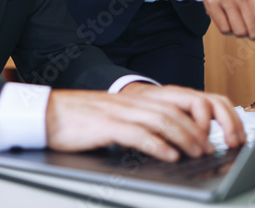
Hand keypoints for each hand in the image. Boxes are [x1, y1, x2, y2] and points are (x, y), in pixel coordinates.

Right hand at [45, 84, 244, 161]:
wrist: (45, 114)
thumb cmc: (76, 121)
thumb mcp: (111, 119)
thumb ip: (134, 125)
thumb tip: (160, 142)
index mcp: (132, 100)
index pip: (173, 102)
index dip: (194, 117)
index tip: (208, 134)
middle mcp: (129, 102)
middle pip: (173, 111)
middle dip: (197, 130)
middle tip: (209, 148)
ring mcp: (118, 112)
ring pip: (161, 121)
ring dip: (184, 138)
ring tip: (197, 152)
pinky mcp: (106, 125)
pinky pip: (138, 134)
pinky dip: (158, 146)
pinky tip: (170, 156)